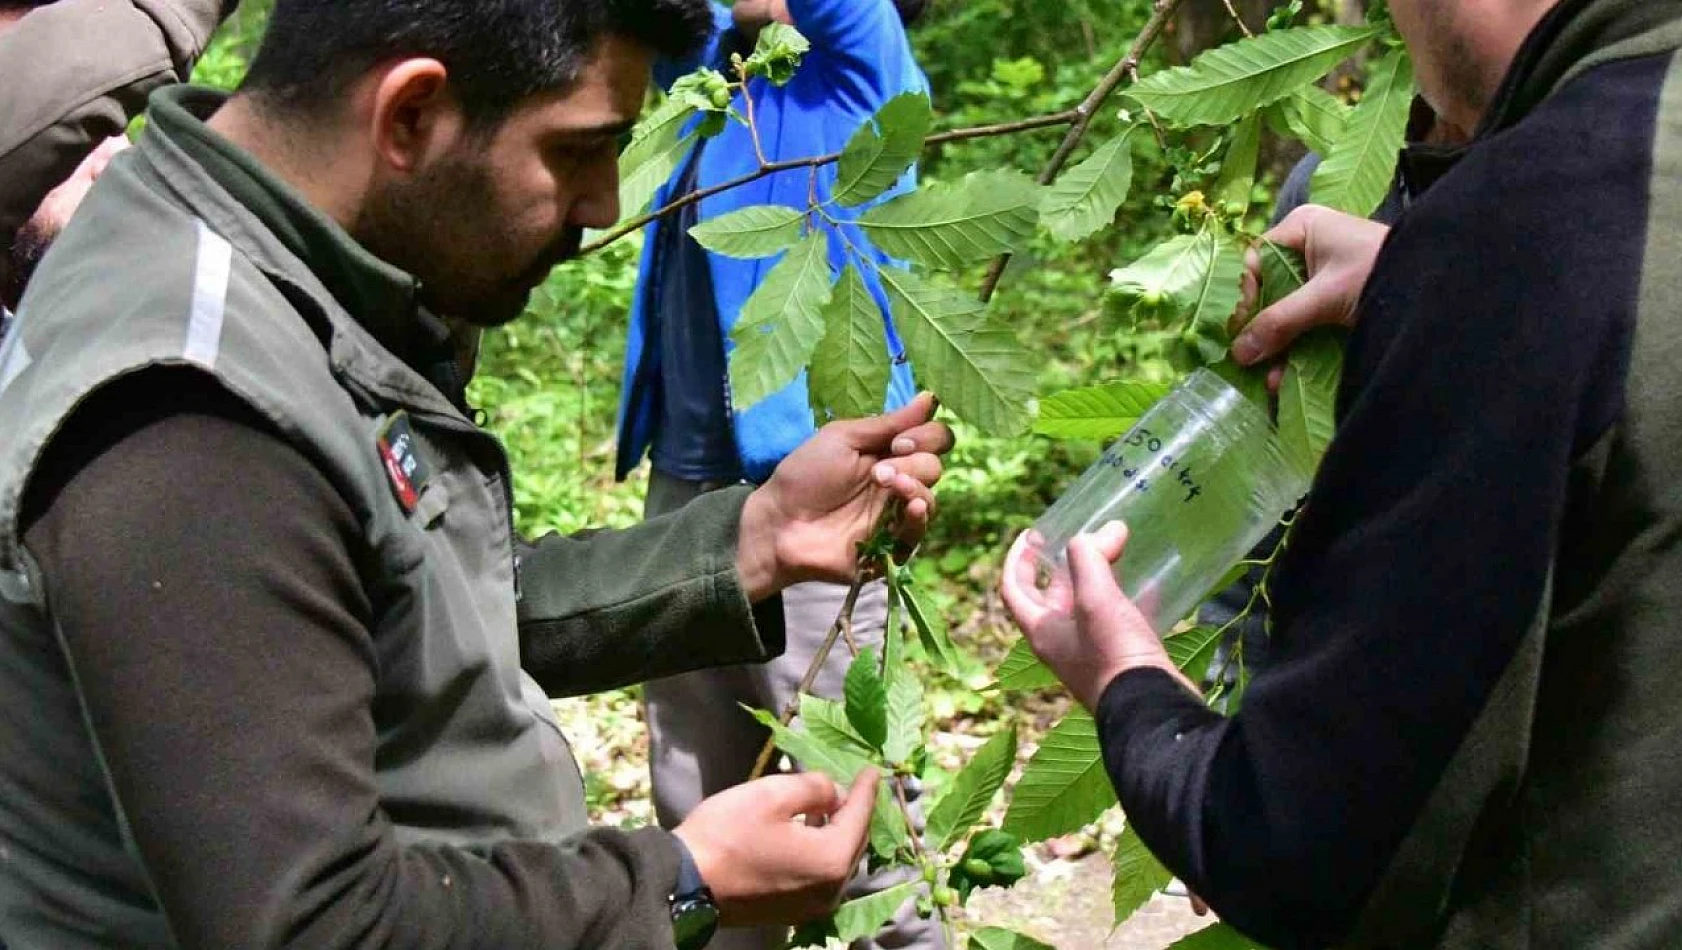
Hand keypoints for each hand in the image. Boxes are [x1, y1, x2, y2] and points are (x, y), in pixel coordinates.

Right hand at [673, 769, 879, 927]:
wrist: (685, 882)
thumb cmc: (728, 833)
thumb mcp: (773, 795)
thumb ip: (814, 788)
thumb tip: (833, 793)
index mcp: (831, 860)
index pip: (859, 817)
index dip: (866, 790)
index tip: (874, 770)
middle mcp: (830, 890)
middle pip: (853, 843)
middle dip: (855, 813)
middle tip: (854, 787)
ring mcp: (811, 907)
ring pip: (837, 862)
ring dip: (837, 833)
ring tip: (831, 807)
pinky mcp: (792, 912)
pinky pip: (820, 877)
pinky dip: (822, 853)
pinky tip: (810, 834)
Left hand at [738, 393, 953, 597]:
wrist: (780, 522)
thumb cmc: (804, 476)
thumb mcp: (843, 438)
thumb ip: (888, 423)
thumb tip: (930, 397)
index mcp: (887, 452)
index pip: (932, 438)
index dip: (926, 436)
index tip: (899, 441)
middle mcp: (897, 481)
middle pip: (934, 465)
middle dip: (914, 462)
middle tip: (880, 471)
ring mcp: (894, 515)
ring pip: (931, 498)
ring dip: (915, 486)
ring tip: (885, 486)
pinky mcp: (890, 546)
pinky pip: (918, 533)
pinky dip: (919, 518)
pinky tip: (910, 508)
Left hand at [999, 524, 1197, 710]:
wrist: (1152, 710)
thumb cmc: (1114, 656)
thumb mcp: (1095, 600)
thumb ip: (1090, 559)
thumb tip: (1105, 530)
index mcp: (1041, 631)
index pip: (1013, 588)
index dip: (1017, 558)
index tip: (1033, 533)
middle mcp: (1061, 643)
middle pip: (1052, 596)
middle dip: (1067, 564)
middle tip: (1088, 536)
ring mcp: (1091, 654)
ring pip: (1088, 607)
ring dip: (1099, 578)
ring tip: (1117, 550)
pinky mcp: (1121, 659)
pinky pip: (1120, 621)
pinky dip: (1130, 599)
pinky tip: (1151, 583)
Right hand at [1229, 204, 1388, 370]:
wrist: (1439, 287)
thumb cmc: (1380, 273)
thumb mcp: (1325, 297)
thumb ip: (1280, 322)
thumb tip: (1238, 353)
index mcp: (1300, 229)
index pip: (1254, 262)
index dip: (1244, 297)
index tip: (1241, 332)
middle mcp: (1305, 248)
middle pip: (1266, 292)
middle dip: (1259, 330)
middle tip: (1248, 360)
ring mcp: (1319, 276)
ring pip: (1282, 312)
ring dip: (1275, 346)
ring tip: (1269, 378)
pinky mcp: (1332, 302)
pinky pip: (1302, 324)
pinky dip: (1294, 349)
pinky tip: (1285, 376)